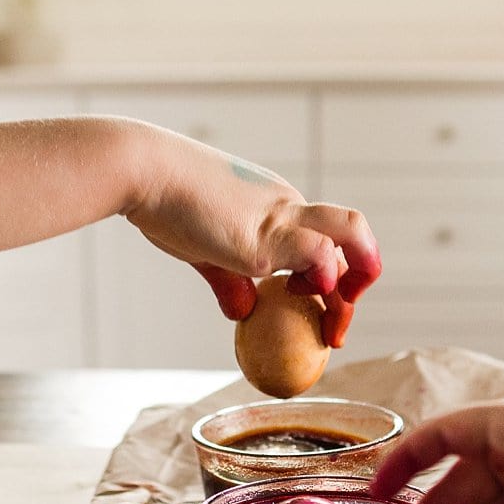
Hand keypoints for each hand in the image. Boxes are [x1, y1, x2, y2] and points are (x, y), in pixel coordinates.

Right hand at [125, 126, 379, 345]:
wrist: (144, 171)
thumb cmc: (164, 201)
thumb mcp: (203, 248)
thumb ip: (227, 279)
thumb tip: (242, 311)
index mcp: (278, 208)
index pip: (325, 240)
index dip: (331, 281)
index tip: (320, 317)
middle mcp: (289, 207)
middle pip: (352, 236)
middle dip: (359, 283)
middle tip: (337, 331)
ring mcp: (281, 219)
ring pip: (354, 232)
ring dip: (357, 279)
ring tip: (333, 323)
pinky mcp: (267, 236)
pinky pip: (320, 254)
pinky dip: (320, 282)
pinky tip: (291, 297)